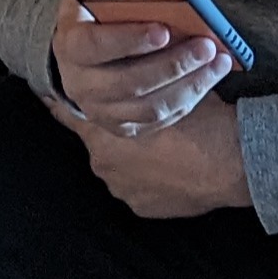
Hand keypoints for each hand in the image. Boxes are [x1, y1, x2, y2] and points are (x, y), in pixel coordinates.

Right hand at [50, 2, 233, 133]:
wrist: (81, 58)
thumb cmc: (94, 18)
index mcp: (70, 46)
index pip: (95, 46)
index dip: (129, 39)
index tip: (164, 29)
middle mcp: (81, 85)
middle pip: (129, 82)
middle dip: (173, 64)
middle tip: (206, 45)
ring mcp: (103, 111)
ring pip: (151, 106)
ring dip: (190, 83)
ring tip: (218, 60)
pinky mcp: (125, 127)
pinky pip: (162, 119)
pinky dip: (190, 98)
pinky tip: (211, 75)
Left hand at [63, 95, 252, 218]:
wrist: (230, 161)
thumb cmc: (199, 120)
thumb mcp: (167, 88)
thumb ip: (142, 85)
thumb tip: (139, 71)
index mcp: (103, 132)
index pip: (67, 115)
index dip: (59, 106)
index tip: (47, 99)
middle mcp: (104, 163)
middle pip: (98, 142)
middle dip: (111, 133)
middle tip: (134, 122)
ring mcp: (122, 189)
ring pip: (120, 167)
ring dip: (132, 157)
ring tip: (161, 146)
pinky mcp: (142, 207)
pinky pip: (139, 188)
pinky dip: (149, 178)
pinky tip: (170, 166)